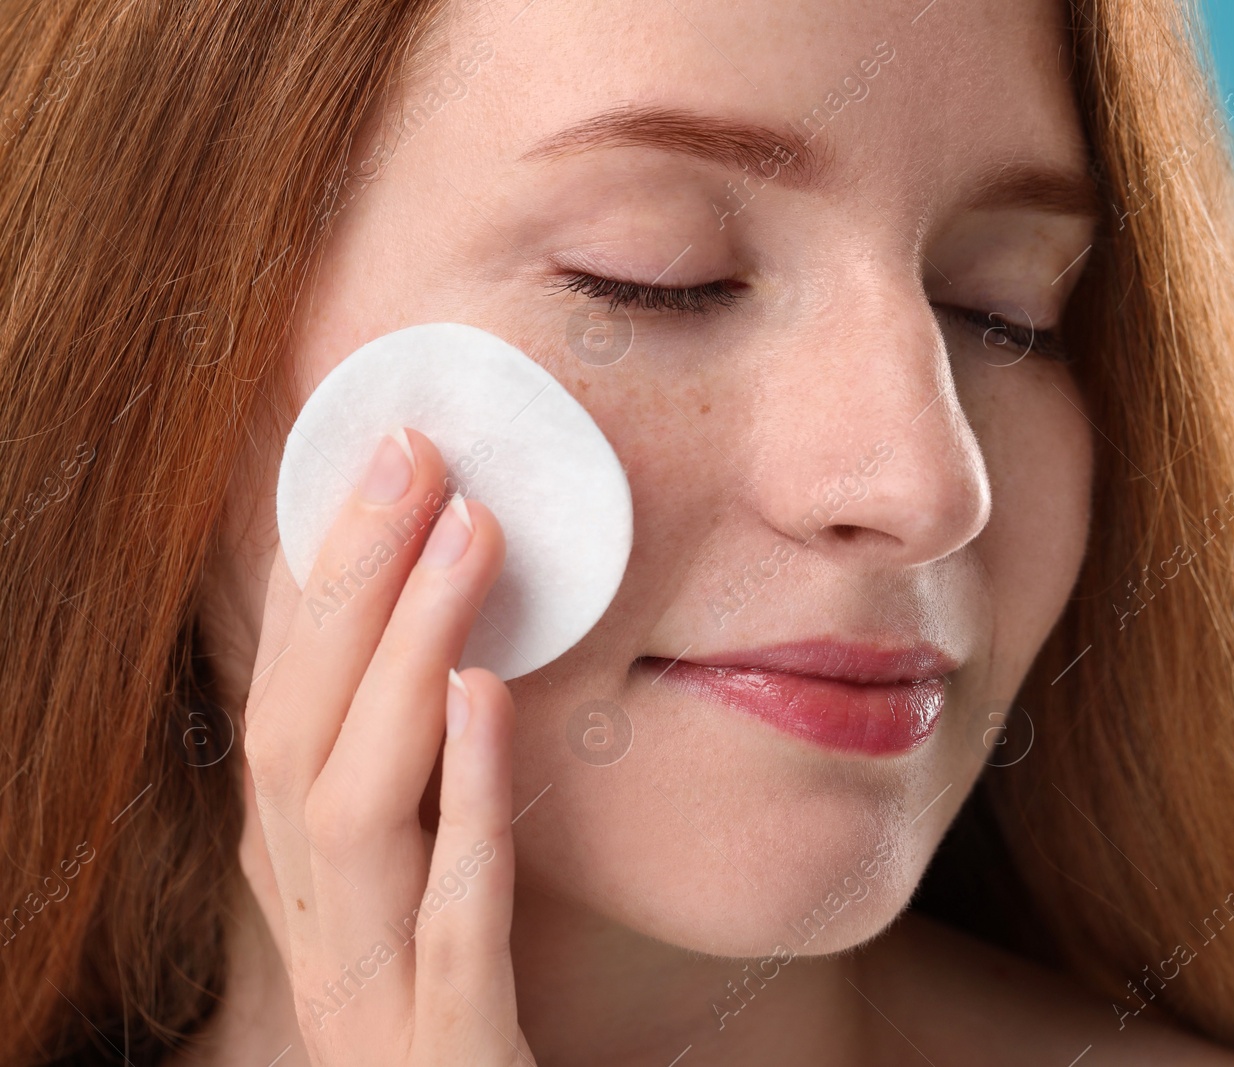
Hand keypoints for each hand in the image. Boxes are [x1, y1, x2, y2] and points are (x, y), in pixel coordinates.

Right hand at [239, 427, 533, 1064]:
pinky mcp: (446, 1046)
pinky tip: (490, 698)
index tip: (383, 461)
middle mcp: (311, 922)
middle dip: (349, 581)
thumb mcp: (421, 890)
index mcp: (302, 879)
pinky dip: (463, 800)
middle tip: (414, 451)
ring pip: (353, 807)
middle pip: (296, 730)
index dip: (325, 580)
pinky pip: (447, 916)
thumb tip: (456, 643)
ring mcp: (369, 989)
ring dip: (402, 656)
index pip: (286, 704)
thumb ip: (421, 787)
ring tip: (466, 534)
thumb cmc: (454, 1017)